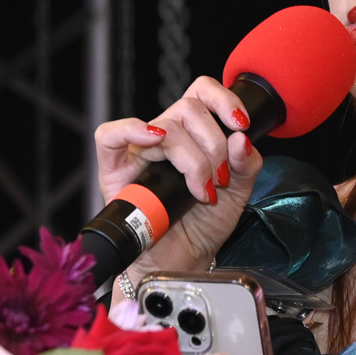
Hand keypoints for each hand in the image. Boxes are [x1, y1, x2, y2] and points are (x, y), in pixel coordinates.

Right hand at [91, 76, 264, 273]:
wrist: (183, 262)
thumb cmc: (202, 227)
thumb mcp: (238, 192)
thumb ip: (246, 164)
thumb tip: (240, 139)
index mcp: (192, 133)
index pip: (201, 92)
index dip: (223, 99)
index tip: (240, 124)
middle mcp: (164, 137)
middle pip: (188, 108)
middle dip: (213, 144)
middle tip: (219, 179)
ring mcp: (138, 151)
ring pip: (165, 127)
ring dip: (193, 159)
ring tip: (201, 190)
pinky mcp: (114, 171)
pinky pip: (109, 136)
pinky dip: (131, 130)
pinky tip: (154, 141)